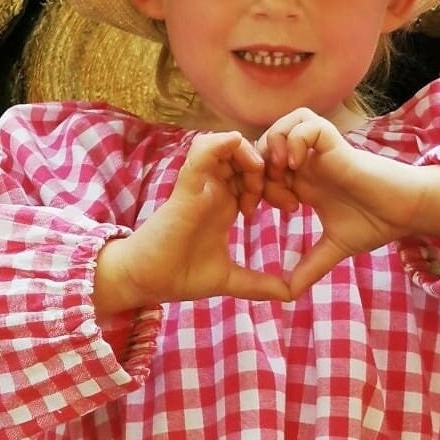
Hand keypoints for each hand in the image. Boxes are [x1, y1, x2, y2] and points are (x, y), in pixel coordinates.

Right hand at [94, 131, 290, 315]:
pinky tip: (247, 162)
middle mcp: (213, 190)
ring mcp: (199, 185)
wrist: (146, 282)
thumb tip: (290, 295)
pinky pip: (203, 150)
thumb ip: (259, 284)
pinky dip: (224, 145)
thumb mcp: (230, 279)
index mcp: (224, 205)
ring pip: (226, 144)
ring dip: (250, 153)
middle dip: (271, 167)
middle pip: (246, 156)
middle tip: (286, 196)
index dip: (279, 184)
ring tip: (262, 178)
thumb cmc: (180, 276)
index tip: (292, 208)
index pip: (256, 177)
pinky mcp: (186, 186)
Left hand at [256, 109, 439, 296]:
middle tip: (263, 196)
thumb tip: (289, 297)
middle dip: (256, 168)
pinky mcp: (337, 144)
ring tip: (279, 176)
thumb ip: (310, 268)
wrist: (406, 213)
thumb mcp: (334, 249)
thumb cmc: (375, 225)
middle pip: (266, 144)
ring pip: (285, 123)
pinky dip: (294, 138)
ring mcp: (322, 152)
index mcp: (304, 183)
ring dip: (272, 146)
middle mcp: (310, 163)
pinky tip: (295, 165)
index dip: (252, 187)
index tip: (256, 212)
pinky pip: (307, 123)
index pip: (262, 171)